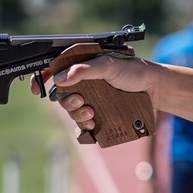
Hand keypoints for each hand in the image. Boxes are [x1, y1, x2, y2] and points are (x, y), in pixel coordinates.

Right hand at [31, 53, 155, 132]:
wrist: (155, 89)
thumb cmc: (133, 71)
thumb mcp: (108, 65)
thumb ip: (85, 70)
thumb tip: (60, 79)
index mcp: (82, 67)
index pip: (55, 71)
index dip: (42, 79)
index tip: (37, 89)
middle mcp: (83, 83)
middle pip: (61, 95)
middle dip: (67, 101)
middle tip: (82, 101)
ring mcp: (91, 99)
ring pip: (72, 110)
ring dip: (76, 114)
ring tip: (91, 114)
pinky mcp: (100, 114)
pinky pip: (83, 125)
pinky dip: (83, 127)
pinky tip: (92, 125)